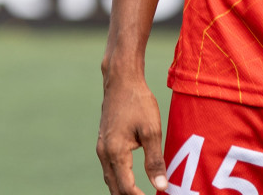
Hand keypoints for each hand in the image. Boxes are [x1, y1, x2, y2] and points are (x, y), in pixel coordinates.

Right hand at [97, 74, 168, 194]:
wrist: (121, 79)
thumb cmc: (138, 102)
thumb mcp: (151, 131)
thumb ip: (155, 161)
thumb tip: (161, 187)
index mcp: (115, 152)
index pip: (126, 187)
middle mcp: (104, 152)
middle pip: (114, 187)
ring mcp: (101, 146)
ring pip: (109, 178)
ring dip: (122, 190)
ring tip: (138, 194)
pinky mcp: (103, 141)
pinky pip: (108, 168)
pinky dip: (117, 179)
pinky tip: (128, 179)